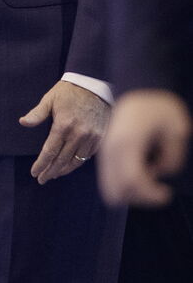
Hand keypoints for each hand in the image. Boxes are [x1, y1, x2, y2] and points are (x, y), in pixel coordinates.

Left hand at [19, 80, 109, 183]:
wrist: (94, 84)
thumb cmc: (69, 91)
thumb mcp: (50, 99)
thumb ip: (37, 114)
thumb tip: (22, 122)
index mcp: (63, 125)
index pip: (49, 152)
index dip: (41, 164)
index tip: (34, 173)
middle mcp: (78, 134)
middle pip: (61, 160)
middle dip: (50, 171)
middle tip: (42, 179)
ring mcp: (91, 137)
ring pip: (75, 161)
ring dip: (63, 170)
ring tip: (54, 174)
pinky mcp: (101, 138)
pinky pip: (88, 156)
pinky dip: (78, 162)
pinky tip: (70, 165)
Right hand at [99, 90, 191, 206]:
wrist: (138, 86)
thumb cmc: (159, 105)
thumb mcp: (177, 129)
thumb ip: (173, 157)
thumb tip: (160, 172)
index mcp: (127, 142)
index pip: (132, 182)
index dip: (151, 195)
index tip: (167, 191)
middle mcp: (110, 149)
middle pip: (116, 191)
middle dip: (139, 197)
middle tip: (156, 186)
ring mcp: (105, 151)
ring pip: (110, 188)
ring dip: (131, 191)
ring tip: (149, 175)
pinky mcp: (106, 151)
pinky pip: (109, 178)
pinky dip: (124, 183)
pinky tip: (141, 169)